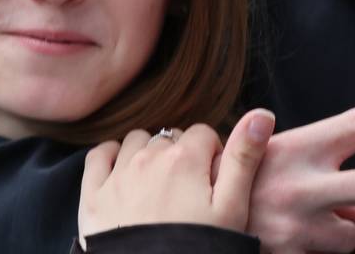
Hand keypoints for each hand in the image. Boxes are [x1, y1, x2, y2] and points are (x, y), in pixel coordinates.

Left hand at [79, 113, 269, 238]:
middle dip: (182, 156)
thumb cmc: (198, 247)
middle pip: (171, 138)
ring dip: (148, 153)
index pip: (204, 134)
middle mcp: (148, 157)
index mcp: (185, 158)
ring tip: (159, 184)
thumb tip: (262, 114)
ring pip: (136, 141)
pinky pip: (99, 156)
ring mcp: (117, 174)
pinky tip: (121, 171)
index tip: (213, 180)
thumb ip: (245, 157)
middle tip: (189, 190)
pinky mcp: (93, 194)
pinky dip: (110, 156)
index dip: (213, 154)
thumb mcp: (232, 208)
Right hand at [248, 96, 354, 253]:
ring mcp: (302, 223)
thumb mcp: (271, 160)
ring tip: (299, 216)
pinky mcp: (297, 252)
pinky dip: (321, 244)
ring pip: (353, 230)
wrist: (189, 217)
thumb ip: (323, 177)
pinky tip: (291, 235)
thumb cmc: (234, 178)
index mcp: (298, 146)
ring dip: (340, 226)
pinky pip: (333, 250)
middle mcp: (305, 184)